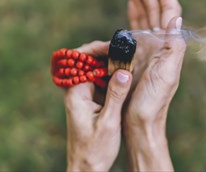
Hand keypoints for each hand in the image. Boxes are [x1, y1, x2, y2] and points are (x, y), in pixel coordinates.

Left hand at [64, 41, 132, 170]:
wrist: (87, 167)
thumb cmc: (94, 149)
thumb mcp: (108, 121)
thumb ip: (115, 95)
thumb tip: (124, 71)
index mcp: (76, 93)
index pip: (82, 61)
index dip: (97, 49)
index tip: (115, 45)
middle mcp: (77, 92)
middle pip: (89, 64)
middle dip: (107, 54)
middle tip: (126, 50)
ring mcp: (84, 97)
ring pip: (97, 73)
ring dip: (111, 66)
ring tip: (129, 58)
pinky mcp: (91, 103)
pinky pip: (101, 83)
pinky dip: (112, 78)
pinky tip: (125, 75)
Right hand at [124, 0, 185, 170]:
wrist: (139, 123)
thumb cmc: (152, 103)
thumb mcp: (167, 76)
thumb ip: (173, 47)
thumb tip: (175, 17)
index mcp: (168, 47)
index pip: (168, 11)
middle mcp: (158, 45)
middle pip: (153, 10)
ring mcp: (145, 50)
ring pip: (142, 17)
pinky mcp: (133, 57)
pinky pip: (131, 31)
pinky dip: (131, 17)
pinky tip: (130, 7)